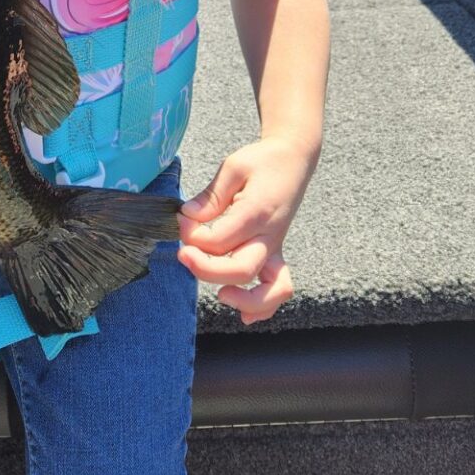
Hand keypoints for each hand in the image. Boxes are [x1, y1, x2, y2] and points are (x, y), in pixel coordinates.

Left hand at [177, 136, 313, 324]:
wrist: (294, 160)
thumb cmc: (262, 162)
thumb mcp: (233, 166)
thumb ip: (211, 195)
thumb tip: (187, 217)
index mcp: (257, 211)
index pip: (220, 239)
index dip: (193, 235)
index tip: (180, 220)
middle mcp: (269, 236)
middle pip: (240, 270)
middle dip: (206, 269)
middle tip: (182, 254)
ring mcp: (275, 248)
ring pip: (269, 290)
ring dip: (243, 299)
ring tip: (219, 293)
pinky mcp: (276, 255)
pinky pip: (278, 289)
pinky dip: (263, 307)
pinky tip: (243, 314)